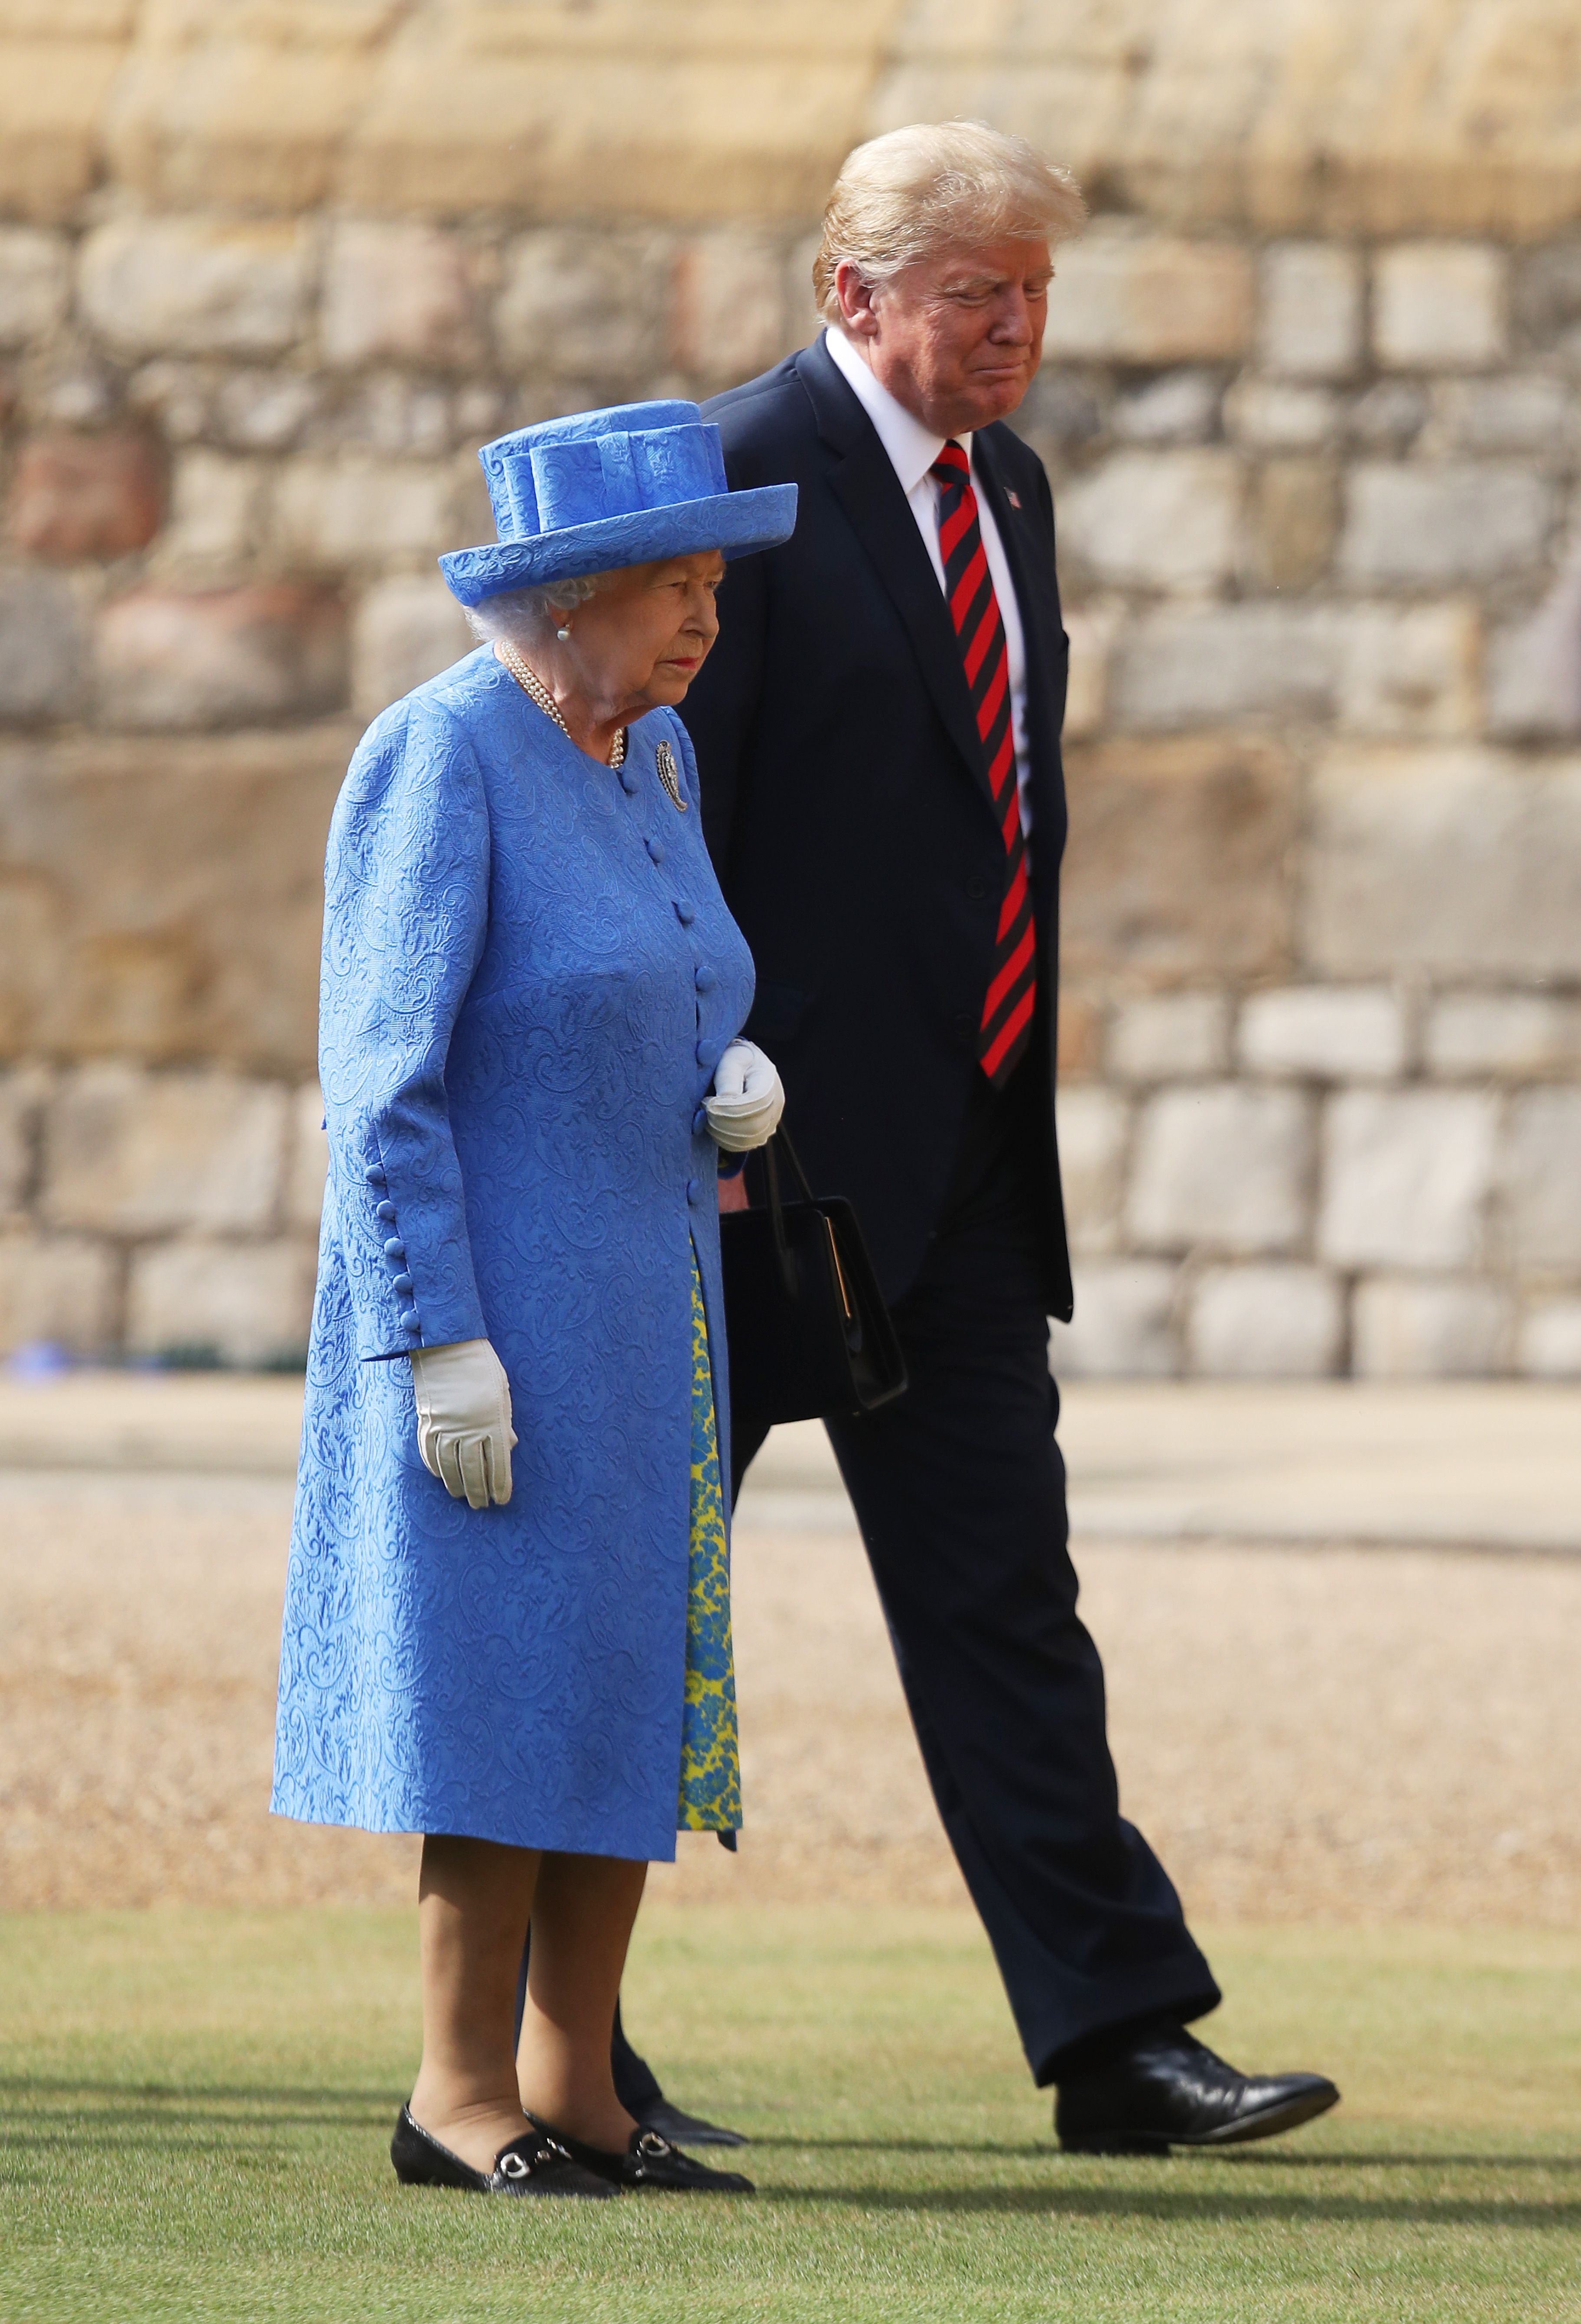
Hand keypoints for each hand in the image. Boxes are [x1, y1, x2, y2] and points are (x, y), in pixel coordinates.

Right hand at [409, 1338, 516, 1508]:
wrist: (447, 1345)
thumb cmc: (481, 1366)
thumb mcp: (501, 1391)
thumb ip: (504, 1421)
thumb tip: (510, 1446)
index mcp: (492, 1420)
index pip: (497, 1463)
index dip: (500, 1485)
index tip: (502, 1500)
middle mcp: (468, 1427)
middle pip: (473, 1470)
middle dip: (479, 1491)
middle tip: (482, 1505)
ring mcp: (445, 1425)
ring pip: (450, 1466)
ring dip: (457, 1485)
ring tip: (463, 1497)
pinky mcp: (427, 1420)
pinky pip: (430, 1451)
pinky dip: (435, 1467)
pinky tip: (441, 1477)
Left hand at [705, 1039, 784, 1152]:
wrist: (742, 1065)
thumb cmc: (733, 1058)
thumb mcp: (731, 1058)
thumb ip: (728, 1076)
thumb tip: (725, 1099)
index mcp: (768, 1079)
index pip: (756, 1103)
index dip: (729, 1108)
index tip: (707, 1101)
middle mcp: (776, 1103)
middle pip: (753, 1126)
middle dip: (722, 1122)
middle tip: (703, 1109)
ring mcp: (771, 1120)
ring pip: (748, 1140)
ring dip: (721, 1132)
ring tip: (706, 1115)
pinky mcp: (760, 1132)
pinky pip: (742, 1146)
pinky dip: (724, 1140)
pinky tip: (713, 1125)